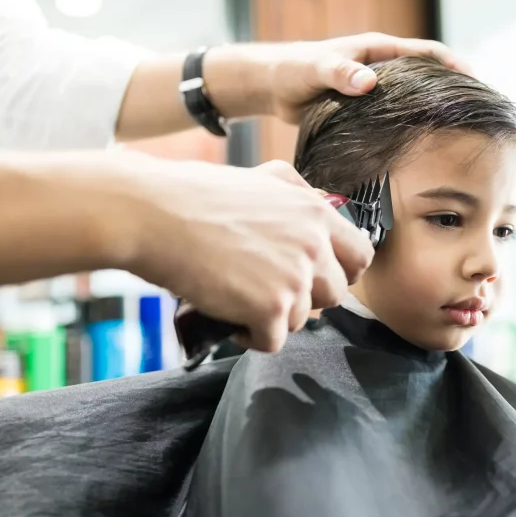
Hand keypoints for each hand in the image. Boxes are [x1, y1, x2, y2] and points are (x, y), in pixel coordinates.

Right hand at [122, 155, 372, 351]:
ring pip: (303, 319)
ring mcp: (296, 278)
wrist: (154, 215)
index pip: (361, 256)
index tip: (318, 278)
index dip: (342, 271)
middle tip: (269, 290)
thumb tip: (321, 204)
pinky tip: (230, 317)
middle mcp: (314, 244)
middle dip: (306, 298)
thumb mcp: (263, 176)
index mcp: (316, 213)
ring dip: (274, 316)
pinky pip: (274, 341)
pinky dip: (252, 337)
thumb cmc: (197, 195)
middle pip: (335, 294)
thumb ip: (300, 193)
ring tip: (240, 297)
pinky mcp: (271, 308)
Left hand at [211, 32, 471, 124]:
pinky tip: (418, 150)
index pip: (428, 52)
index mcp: (379, 50)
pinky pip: (395, 118)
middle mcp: (383, 69)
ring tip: (457, 136)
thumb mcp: (315, 68)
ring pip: (414, 101)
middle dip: (452, 93)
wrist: (272, 86)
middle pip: (429, 78)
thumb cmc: (292, 69)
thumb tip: (369, 82)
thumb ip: (339, 72)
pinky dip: (409, 129)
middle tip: (475, 116)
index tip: (476, 82)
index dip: (454, 65)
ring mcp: (377, 91)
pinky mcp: (367, 111)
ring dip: (432, 115)